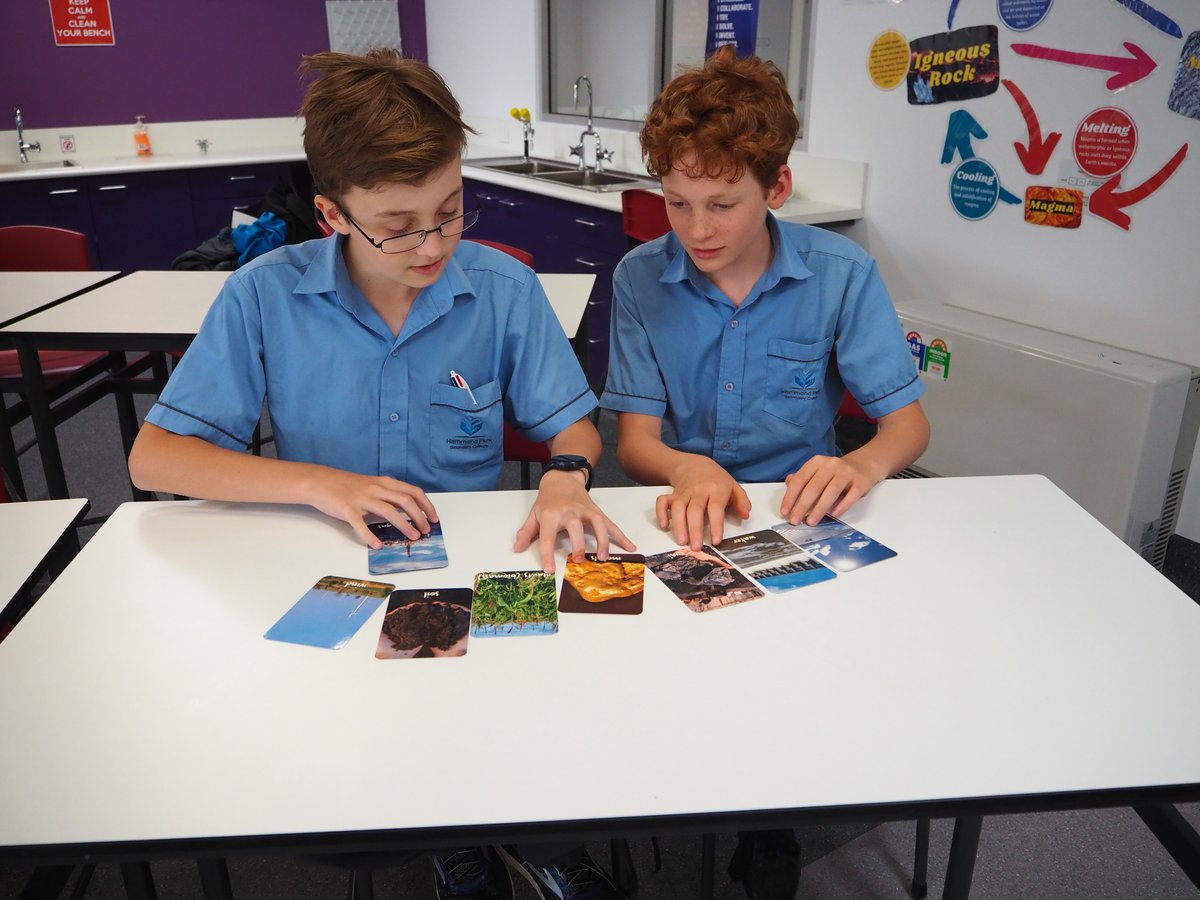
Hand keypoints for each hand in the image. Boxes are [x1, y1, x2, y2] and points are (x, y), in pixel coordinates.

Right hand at [300, 468, 437, 547]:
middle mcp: (376, 489)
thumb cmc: (347, 486)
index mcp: (384, 483)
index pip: (413, 491)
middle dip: (420, 516)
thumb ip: (388, 495)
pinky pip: (360, 525)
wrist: (320, 481)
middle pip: (405, 500)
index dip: (426, 505)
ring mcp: (362, 498)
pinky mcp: (347, 509)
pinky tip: (377, 546)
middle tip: (426, 530)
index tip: (434, 518)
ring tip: (413, 537)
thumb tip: (407, 511)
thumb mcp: (372, 486)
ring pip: (388, 511)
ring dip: (404, 525)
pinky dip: (370, 536)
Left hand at [513, 470, 635, 572]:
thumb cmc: (548, 500)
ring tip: (603, 557)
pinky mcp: (597, 512)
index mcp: (551, 515)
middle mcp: (570, 512)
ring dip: (602, 540)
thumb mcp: (534, 514)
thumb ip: (526, 532)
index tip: (549, 570)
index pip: (548, 536)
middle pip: (575, 527)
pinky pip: (610, 524)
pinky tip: (630, 546)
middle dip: (578, 543)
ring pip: (597, 523)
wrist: (562, 479)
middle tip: (579, 560)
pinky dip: (621, 535)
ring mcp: (586, 511)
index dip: (547, 554)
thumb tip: (518, 548)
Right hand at [657, 456, 750, 549]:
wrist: (696, 465)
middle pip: (695, 510)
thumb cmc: (717, 481)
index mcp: (716, 489)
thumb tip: (745, 514)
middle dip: (694, 529)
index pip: (715, 508)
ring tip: (681, 541)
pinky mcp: (672, 495)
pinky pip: (662, 502)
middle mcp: (698, 491)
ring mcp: (684, 493)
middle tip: (696, 547)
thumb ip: (742, 501)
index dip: (715, 524)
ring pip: (678, 507)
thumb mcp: (734, 487)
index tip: (716, 540)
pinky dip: (661, 513)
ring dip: (678, 525)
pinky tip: (664, 526)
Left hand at [780, 454, 879, 525]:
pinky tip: (834, 514)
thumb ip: (803, 480)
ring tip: (811, 521)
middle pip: (814, 487)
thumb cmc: (836, 472)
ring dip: (819, 508)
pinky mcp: (861, 481)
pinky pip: (851, 495)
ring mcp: (847, 472)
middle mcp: (831, 465)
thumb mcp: (818, 472)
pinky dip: (842, 505)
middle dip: (802, 506)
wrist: (864, 464)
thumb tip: (788, 487)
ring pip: (831, 491)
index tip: (785, 511)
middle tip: (795, 520)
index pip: (800, 480)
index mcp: (817, 462)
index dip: (790, 497)